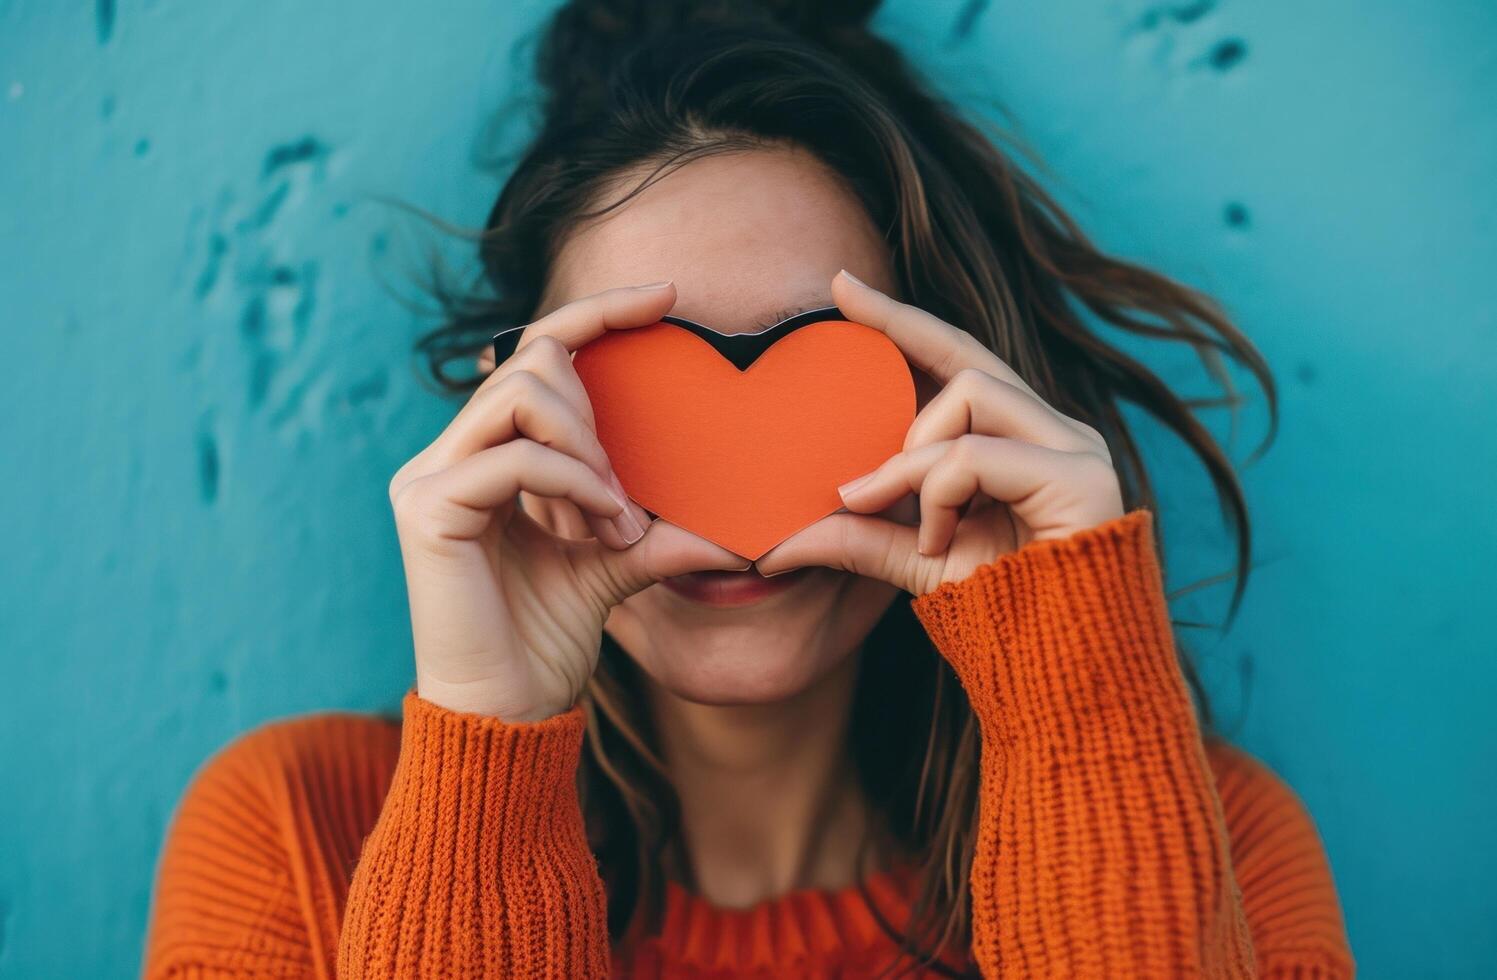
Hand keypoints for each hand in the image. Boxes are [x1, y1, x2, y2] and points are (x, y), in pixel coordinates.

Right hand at [389, 282, 748, 721]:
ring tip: (614, 514)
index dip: (600, 314)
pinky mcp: (427, 508)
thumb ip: (656, 529)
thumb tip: (735, 522)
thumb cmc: (547, 643)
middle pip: (531, 359)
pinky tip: (601, 525)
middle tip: (624, 492)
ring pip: (519, 394)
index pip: (538, 352)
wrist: (506, 716)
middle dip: (596, 410)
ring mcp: (430, 476)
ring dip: (588, 447)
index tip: (669, 300)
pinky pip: (514, 456)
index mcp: (485, 455)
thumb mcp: (614, 567)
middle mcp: (449, 454)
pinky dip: (573, 482)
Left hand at [756, 270, 1123, 595]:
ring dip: (911, 457)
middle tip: (838, 301)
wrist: (1062, 673)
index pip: (956, 361)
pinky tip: (937, 542)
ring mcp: (1074, 447)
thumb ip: (856, 537)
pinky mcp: (1080, 476)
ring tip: (905, 520)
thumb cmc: (1000, 613)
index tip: (840, 287)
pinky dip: (937, 496)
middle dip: (898, 326)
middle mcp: (1054, 430)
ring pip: (965, 396)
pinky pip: (974, 456)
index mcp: (1019, 440)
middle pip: (964, 355)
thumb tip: (772, 542)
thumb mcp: (912, 562)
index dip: (902, 321)